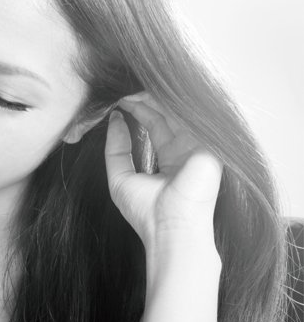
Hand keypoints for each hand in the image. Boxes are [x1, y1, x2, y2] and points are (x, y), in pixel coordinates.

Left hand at [105, 92, 222, 266]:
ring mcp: (198, 146)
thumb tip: (115, 119)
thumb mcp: (119, 177)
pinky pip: (188, 117)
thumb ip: (116, 149)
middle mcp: (185, 150)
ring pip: (177, 112)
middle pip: (166, 115)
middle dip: (145, 101)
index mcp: (170, 160)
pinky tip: (151, 96)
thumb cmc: (146, 211)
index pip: (155, 125)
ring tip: (133, 92)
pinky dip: (171, 105)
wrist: (171, 229)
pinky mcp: (207, 145)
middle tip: (124, 92)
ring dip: (155, 99)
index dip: (138, 111)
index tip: (119, 102)